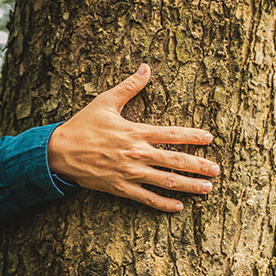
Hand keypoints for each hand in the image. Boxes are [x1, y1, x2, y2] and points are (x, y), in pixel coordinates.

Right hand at [48, 63, 219, 211]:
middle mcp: (137, 154)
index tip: (209, 139)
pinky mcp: (120, 188)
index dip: (194, 137)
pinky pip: (146, 199)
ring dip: (188, 186)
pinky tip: (178, 207)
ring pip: (166, 181)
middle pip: (176, 161)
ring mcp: (130, 173)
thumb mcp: (105, 101)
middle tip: (216, 171)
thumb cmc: (83, 125)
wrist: (60, 152)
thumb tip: (146, 68)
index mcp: (136, 132)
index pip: (173, 135)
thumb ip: (129, 86)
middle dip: (199, 166)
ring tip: (206, 189)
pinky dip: (163, 204)